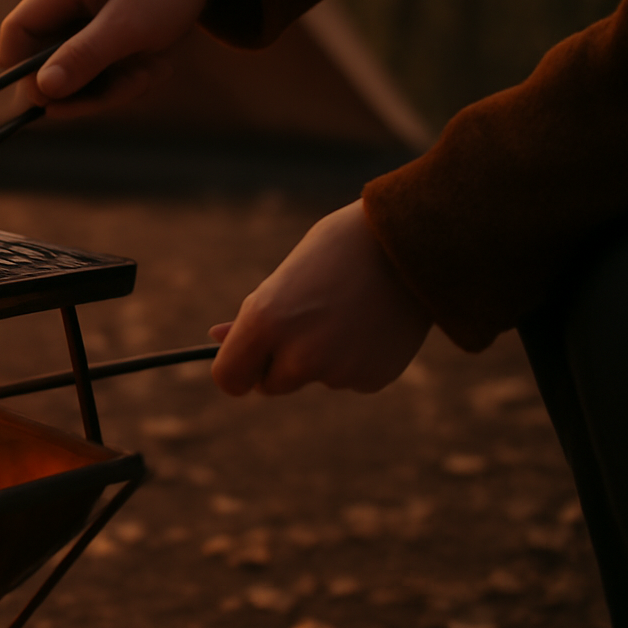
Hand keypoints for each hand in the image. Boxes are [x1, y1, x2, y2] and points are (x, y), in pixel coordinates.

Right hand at [0, 0, 223, 114]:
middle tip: (130, 87)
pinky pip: (102, 67)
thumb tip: (41, 90)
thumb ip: (84, 56)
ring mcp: (84, 16)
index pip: (15, 36)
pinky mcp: (104, 29)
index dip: (23, 74)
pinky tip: (156, 62)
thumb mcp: (130, 24)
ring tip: (153, 70)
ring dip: (115, 84)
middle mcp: (65, 1)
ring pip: (79, 72)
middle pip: (48, 64)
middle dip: (87, 88)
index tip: (54, 102)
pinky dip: (127, 74)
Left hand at [210, 200, 432, 395]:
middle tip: (305, 322)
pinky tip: (373, 324)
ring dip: (321, 358)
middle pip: (270, 384)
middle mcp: (298, 354)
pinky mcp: (371, 380)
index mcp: (265, 321)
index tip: (245, 363)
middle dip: (279, 363)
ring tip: (347, 311)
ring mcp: (337, 372)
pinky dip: (356, 359)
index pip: (229, 378)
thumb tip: (217, 339)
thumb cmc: (338, 250)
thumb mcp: (285, 277)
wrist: (411, 242)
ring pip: (313, 378)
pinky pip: (350, 378)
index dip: (236, 371)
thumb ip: (253, 316)